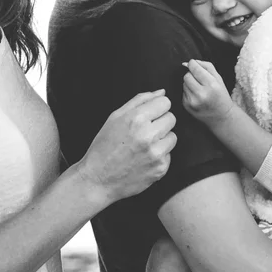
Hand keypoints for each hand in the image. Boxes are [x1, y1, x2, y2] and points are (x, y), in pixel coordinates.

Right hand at [76, 89, 176, 203]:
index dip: (156, 108)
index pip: (165, 102)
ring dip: (162, 139)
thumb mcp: (115, 117)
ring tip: (144, 146)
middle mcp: (148, 135)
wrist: (98, 179)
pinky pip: (169, 154)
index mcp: (136, 119)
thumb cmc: (104, 147)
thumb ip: (139, 101)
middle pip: (171, 118)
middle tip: (144, 131)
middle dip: (160, 122)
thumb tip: (161, 92)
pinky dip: (159, 156)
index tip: (149, 115)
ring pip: (173, 136)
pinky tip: (144, 159)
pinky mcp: (160, 169)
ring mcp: (156, 154)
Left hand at [182, 59, 233, 124]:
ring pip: (184, 83)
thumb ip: (205, 66)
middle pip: (187, 76)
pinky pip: (183, 92)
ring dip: (189, 84)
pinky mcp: (187, 106)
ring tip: (199, 89)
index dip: (192, 64)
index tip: (194, 64)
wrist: (221, 117)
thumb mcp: (218, 78)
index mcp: (211, 85)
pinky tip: (196, 96)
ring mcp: (193, 101)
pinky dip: (188, 92)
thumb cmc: (220, 95)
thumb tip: (187, 63)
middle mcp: (201, 94)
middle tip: (199, 80)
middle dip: (191, 75)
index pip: (194, 68)